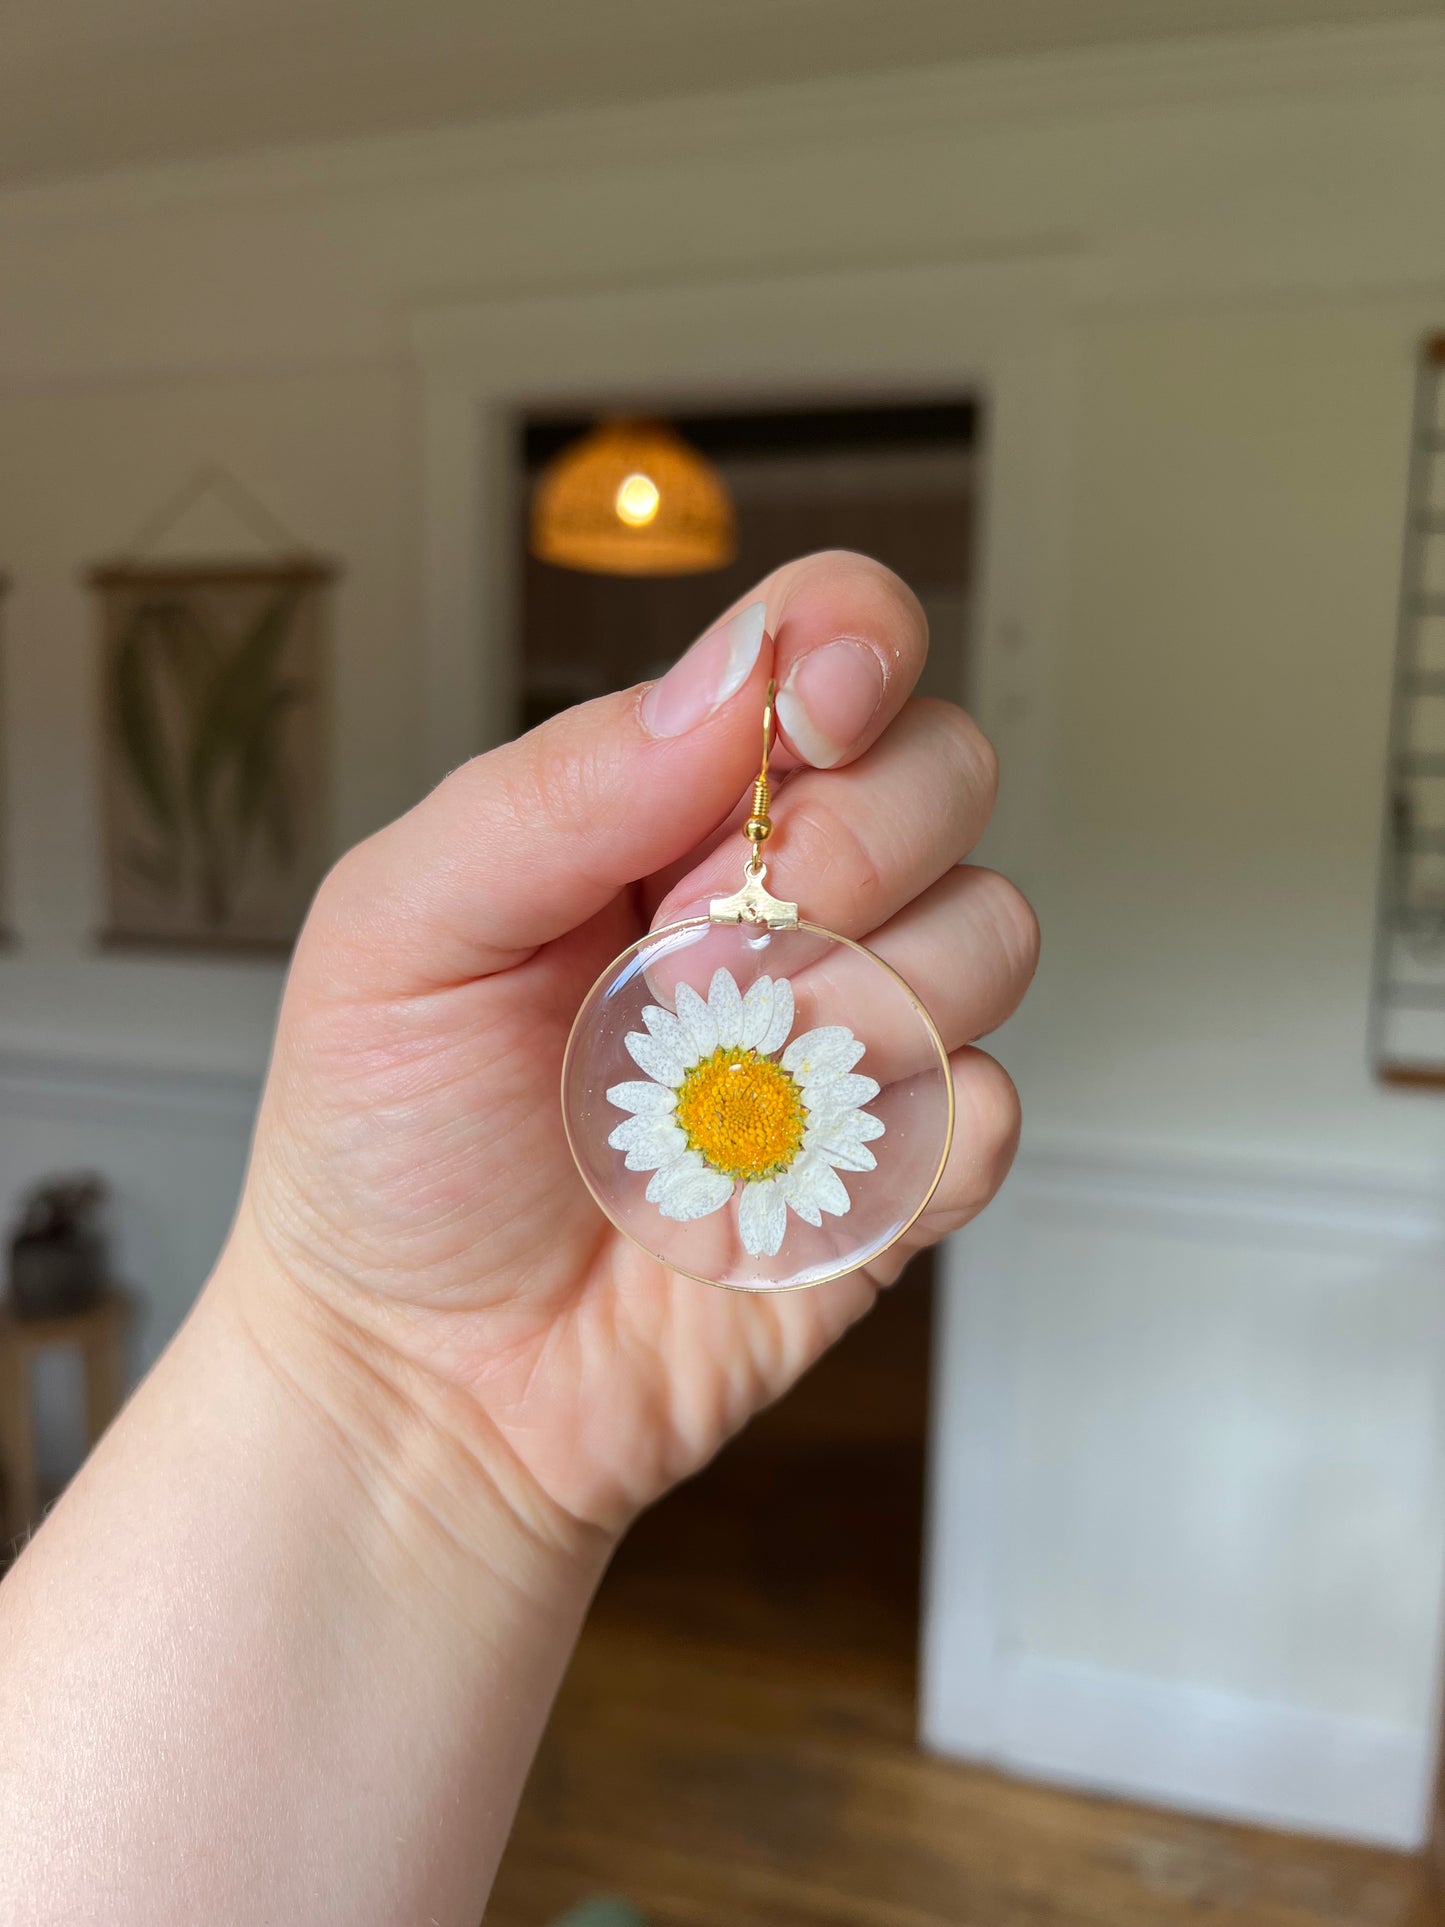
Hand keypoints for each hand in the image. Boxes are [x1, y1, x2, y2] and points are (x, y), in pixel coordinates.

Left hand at [233, 551, 1036, 1545]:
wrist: (417, 1380)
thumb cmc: (388, 1148)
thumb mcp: (402, 930)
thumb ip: (558, 788)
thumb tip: (731, 679)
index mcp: (668, 807)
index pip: (832, 650)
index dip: (855, 647)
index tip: (806, 718)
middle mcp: (784, 898)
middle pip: (945, 772)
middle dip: (844, 849)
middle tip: (695, 950)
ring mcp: (850, 1033)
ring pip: (992, 931)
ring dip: (859, 1001)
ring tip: (714, 1082)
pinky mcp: (896, 1169)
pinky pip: (990, 1106)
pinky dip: (911, 1136)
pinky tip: (784, 1170)